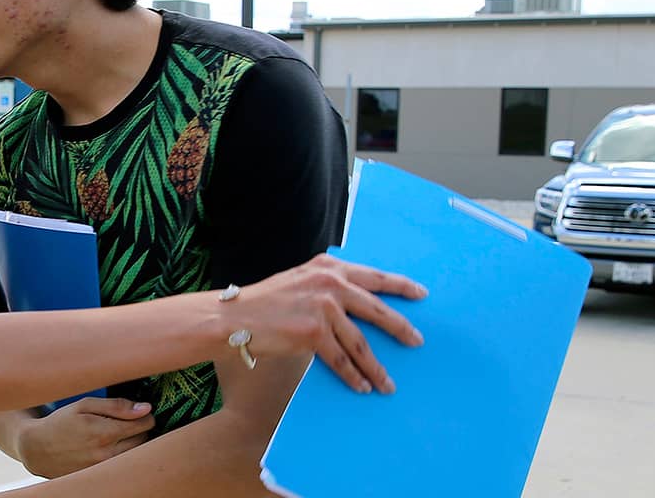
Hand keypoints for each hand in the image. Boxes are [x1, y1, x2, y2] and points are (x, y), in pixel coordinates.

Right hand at [16, 397, 154, 477]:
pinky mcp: (98, 476)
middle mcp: (107, 455)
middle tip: (129, 421)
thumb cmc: (61, 422)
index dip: (145, 415)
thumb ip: (117, 406)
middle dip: (141, 429)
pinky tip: (110, 447)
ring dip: (134, 443)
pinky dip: (122, 455)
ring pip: (135, 454)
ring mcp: (103, 469)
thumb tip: (145, 408)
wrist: (36, 448)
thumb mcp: (85, 405)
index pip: (144, 424)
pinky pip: (121, 465)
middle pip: (144, 440)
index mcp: (105, 433)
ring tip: (119, 434)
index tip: (140, 411)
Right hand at [223, 253, 427, 394]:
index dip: (400, 286)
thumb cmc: (265, 302)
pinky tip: (363, 386)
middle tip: (417, 341)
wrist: (234, 316)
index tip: (421, 293)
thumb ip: (327, 285)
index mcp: (328, 267)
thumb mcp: (301, 280)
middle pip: (376, 309)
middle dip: (400, 327)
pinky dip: (354, 376)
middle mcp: (330, 283)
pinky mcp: (313, 332)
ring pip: (360, 342)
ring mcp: (323, 307)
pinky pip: (341, 359)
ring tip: (388, 383)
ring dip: (376, 367)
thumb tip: (355, 307)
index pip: (374, 276)